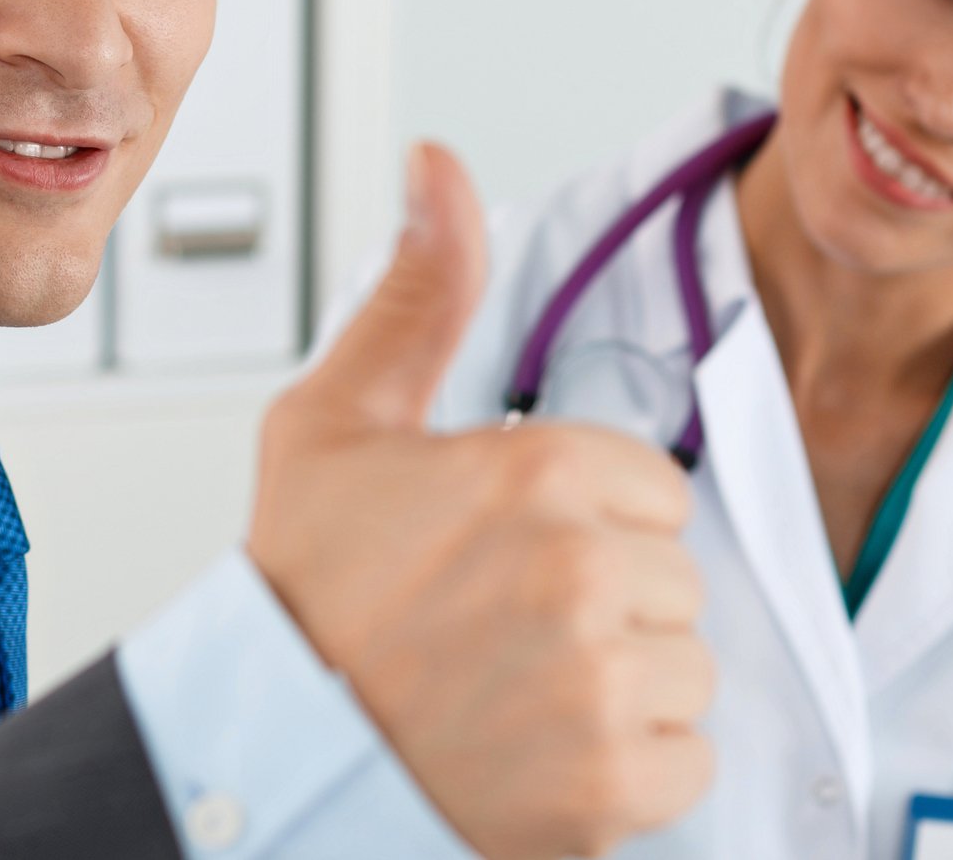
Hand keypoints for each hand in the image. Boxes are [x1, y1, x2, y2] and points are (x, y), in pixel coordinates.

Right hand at [247, 144, 714, 859]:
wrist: (264, 752)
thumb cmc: (301, 593)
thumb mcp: (341, 418)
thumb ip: (420, 289)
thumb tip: (438, 164)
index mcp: (535, 470)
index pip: (648, 487)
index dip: (580, 518)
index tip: (502, 551)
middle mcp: (581, 570)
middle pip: (673, 576)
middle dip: (605, 601)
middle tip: (499, 626)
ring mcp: (600, 683)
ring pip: (686, 668)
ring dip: (620, 687)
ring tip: (516, 691)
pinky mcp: (611, 788)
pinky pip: (688, 763)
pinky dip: (627, 773)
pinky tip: (540, 752)